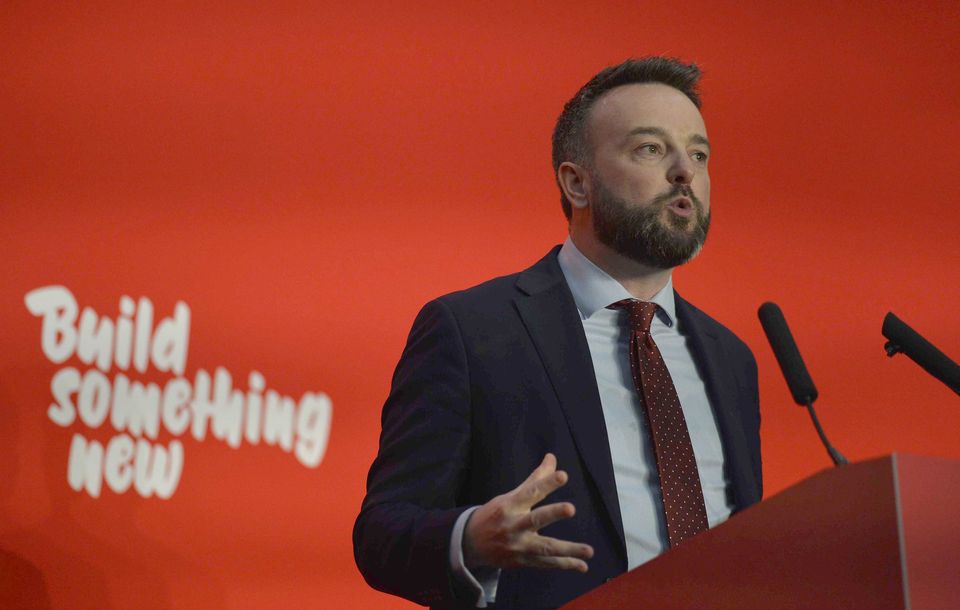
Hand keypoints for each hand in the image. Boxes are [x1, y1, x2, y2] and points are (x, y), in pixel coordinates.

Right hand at [463, 453, 593, 571]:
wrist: (470, 543)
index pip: (531, 492)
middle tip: (571, 508)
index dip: (547, 483)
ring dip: (568, 550)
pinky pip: (546, 564)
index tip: (563, 475)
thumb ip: (535, 479)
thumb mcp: (510, 496)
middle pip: (535, 519)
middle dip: (553, 513)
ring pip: (545, 548)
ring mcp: (518, 546)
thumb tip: (552, 457)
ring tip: (589, 550)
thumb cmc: (495, 514)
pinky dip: (564, 564)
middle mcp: (514, 525)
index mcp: (510, 505)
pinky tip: (582, 566)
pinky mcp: (521, 561)